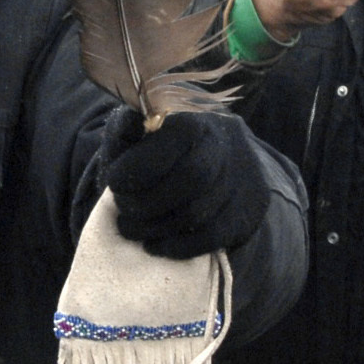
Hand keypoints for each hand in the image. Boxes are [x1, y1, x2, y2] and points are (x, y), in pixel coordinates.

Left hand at [102, 108, 268, 258]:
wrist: (205, 169)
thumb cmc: (156, 152)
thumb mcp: (135, 135)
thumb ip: (128, 129)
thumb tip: (134, 118)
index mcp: (199, 117)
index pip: (179, 137)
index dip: (142, 164)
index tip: (115, 182)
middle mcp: (229, 144)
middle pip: (193, 177)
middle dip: (147, 201)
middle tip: (123, 212)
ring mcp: (245, 179)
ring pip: (200, 211)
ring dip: (156, 227)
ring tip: (132, 229)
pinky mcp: (249, 212)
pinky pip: (212, 236)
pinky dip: (176, 246)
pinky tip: (154, 244)